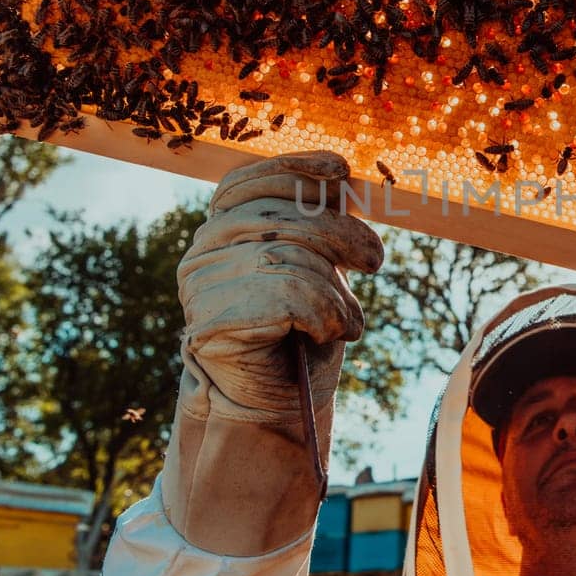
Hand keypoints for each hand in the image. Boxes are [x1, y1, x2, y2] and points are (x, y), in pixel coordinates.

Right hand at [177, 151, 383, 426]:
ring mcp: (200, 288)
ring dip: (335, 290)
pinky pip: (288, 296)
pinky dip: (326, 313)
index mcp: (219, 232)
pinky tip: (331, 333)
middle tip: (375, 259)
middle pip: (277, 215)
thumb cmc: (301, 334)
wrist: (277, 407)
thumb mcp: (316, 266)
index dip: (293, 168)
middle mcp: (201, 253)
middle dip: (337, 232)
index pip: (245, 182)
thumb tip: (341, 178)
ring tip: (348, 320)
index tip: (341, 172)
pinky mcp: (211, 322)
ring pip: (287, 255)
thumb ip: (316, 226)